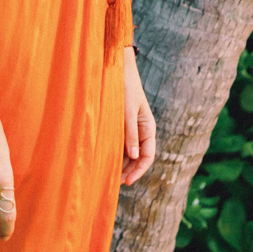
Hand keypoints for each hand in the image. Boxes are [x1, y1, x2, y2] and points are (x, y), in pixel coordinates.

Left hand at [121, 46, 154, 185]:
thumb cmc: (124, 87)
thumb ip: (130, 133)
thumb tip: (133, 157)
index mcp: (148, 127)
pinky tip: (104, 159)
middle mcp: (141, 130)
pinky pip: (119, 143)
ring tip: (108, 175)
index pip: (148, 155)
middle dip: (129, 171)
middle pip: (138, 157)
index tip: (127, 181)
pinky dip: (115, 153)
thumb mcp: (128, 110)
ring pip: (128, 152)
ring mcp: (131, 128)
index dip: (139, 170)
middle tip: (114, 183)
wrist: (116, 68)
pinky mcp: (120, 125)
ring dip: (121, 164)